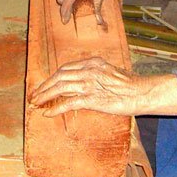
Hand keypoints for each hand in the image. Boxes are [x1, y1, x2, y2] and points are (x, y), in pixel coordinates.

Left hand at [29, 57, 176, 117]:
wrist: (142, 92)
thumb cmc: (130, 84)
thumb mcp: (110, 72)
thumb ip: (95, 74)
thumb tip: (81, 82)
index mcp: (92, 62)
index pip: (65, 68)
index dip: (52, 77)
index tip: (44, 85)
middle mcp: (89, 70)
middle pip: (59, 76)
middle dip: (44, 86)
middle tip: (34, 95)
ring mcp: (90, 84)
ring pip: (60, 88)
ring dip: (45, 96)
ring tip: (36, 103)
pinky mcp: (92, 98)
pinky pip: (68, 103)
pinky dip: (55, 108)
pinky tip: (48, 114)